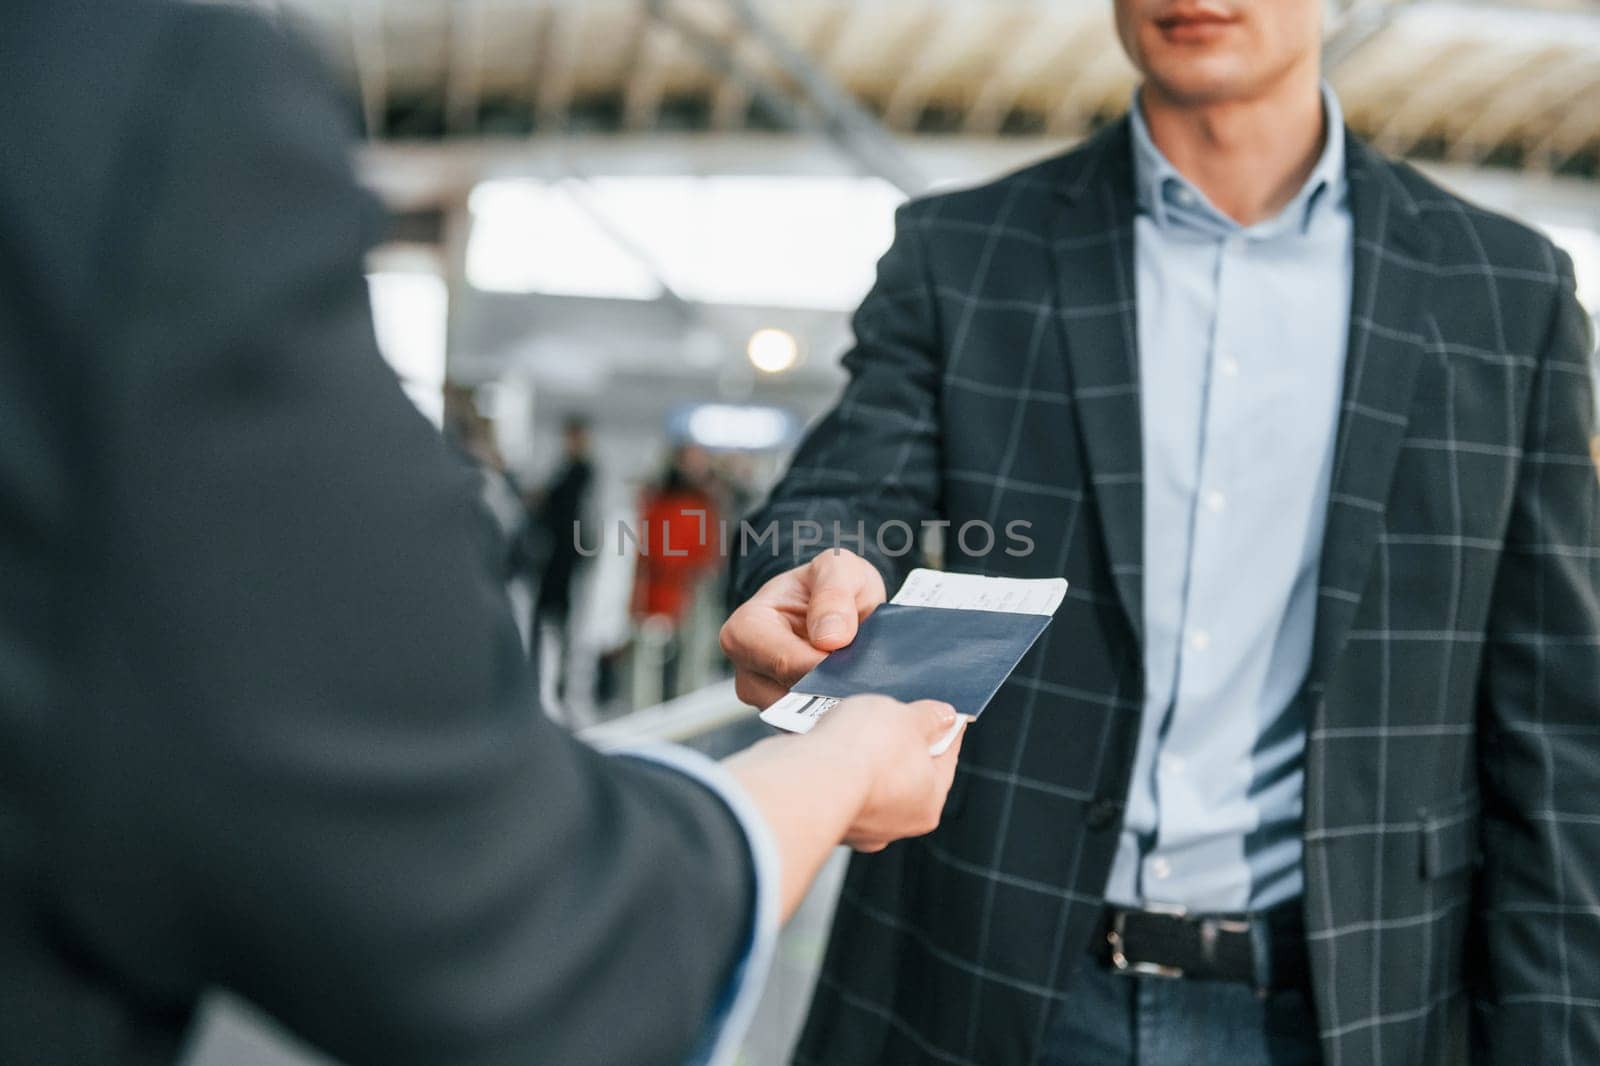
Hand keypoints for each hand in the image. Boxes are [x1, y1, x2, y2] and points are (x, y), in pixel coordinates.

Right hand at [720, 549, 886, 707]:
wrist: (838, 606)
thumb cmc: (830, 585)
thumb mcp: (839, 569)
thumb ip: (834, 592)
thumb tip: (830, 637)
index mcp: (745, 630)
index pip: (785, 663)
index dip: (826, 666)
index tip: (859, 662)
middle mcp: (746, 671)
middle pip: (792, 696)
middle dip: (834, 686)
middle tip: (870, 673)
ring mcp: (765, 698)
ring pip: (805, 716)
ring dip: (838, 701)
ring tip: (866, 680)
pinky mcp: (787, 718)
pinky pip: (815, 722)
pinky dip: (839, 711)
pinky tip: (858, 693)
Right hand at [809, 695, 964, 851]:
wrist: (808, 775)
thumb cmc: (865, 751)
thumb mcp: (908, 717)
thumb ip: (929, 716)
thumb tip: (944, 717)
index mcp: (929, 802)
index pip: (946, 759)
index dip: (943, 729)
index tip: (940, 714)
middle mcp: (895, 823)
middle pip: (904, 773)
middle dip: (896, 743)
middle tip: (889, 715)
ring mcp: (856, 825)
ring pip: (865, 781)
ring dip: (860, 756)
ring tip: (849, 725)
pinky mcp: (821, 816)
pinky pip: (834, 784)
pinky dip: (832, 766)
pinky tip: (825, 743)